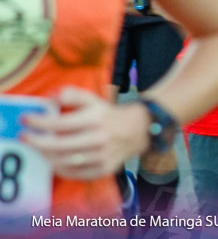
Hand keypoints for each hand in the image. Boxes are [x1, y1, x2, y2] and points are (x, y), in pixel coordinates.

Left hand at [20, 88, 148, 179]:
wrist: (139, 130)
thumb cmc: (109, 114)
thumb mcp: (93, 99)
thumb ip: (71, 95)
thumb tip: (50, 98)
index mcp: (96, 118)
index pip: (61, 122)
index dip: (40, 121)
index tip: (26, 119)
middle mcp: (99, 138)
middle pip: (59, 145)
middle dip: (37, 141)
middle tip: (25, 137)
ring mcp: (101, 156)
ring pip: (64, 161)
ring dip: (47, 155)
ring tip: (39, 148)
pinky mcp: (103, 169)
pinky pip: (75, 173)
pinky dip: (60, 168)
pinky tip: (55, 160)